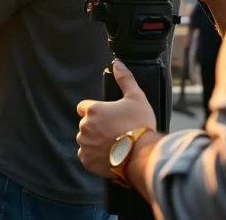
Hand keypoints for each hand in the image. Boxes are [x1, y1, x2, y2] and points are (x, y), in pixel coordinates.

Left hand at [76, 61, 156, 178]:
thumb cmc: (140, 125)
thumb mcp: (136, 97)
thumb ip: (125, 79)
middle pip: (86, 125)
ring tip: (114, 145)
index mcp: (92, 110)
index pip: (84, 107)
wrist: (142, 154)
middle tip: (115, 132)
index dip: (96, 111)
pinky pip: (87, 157)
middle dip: (97, 127)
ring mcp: (84, 145)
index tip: (107, 117)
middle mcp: (84, 127)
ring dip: (95, 142)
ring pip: (86, 141)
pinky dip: (95, 157)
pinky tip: (109, 156)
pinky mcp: (86, 161)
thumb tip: (118, 64)